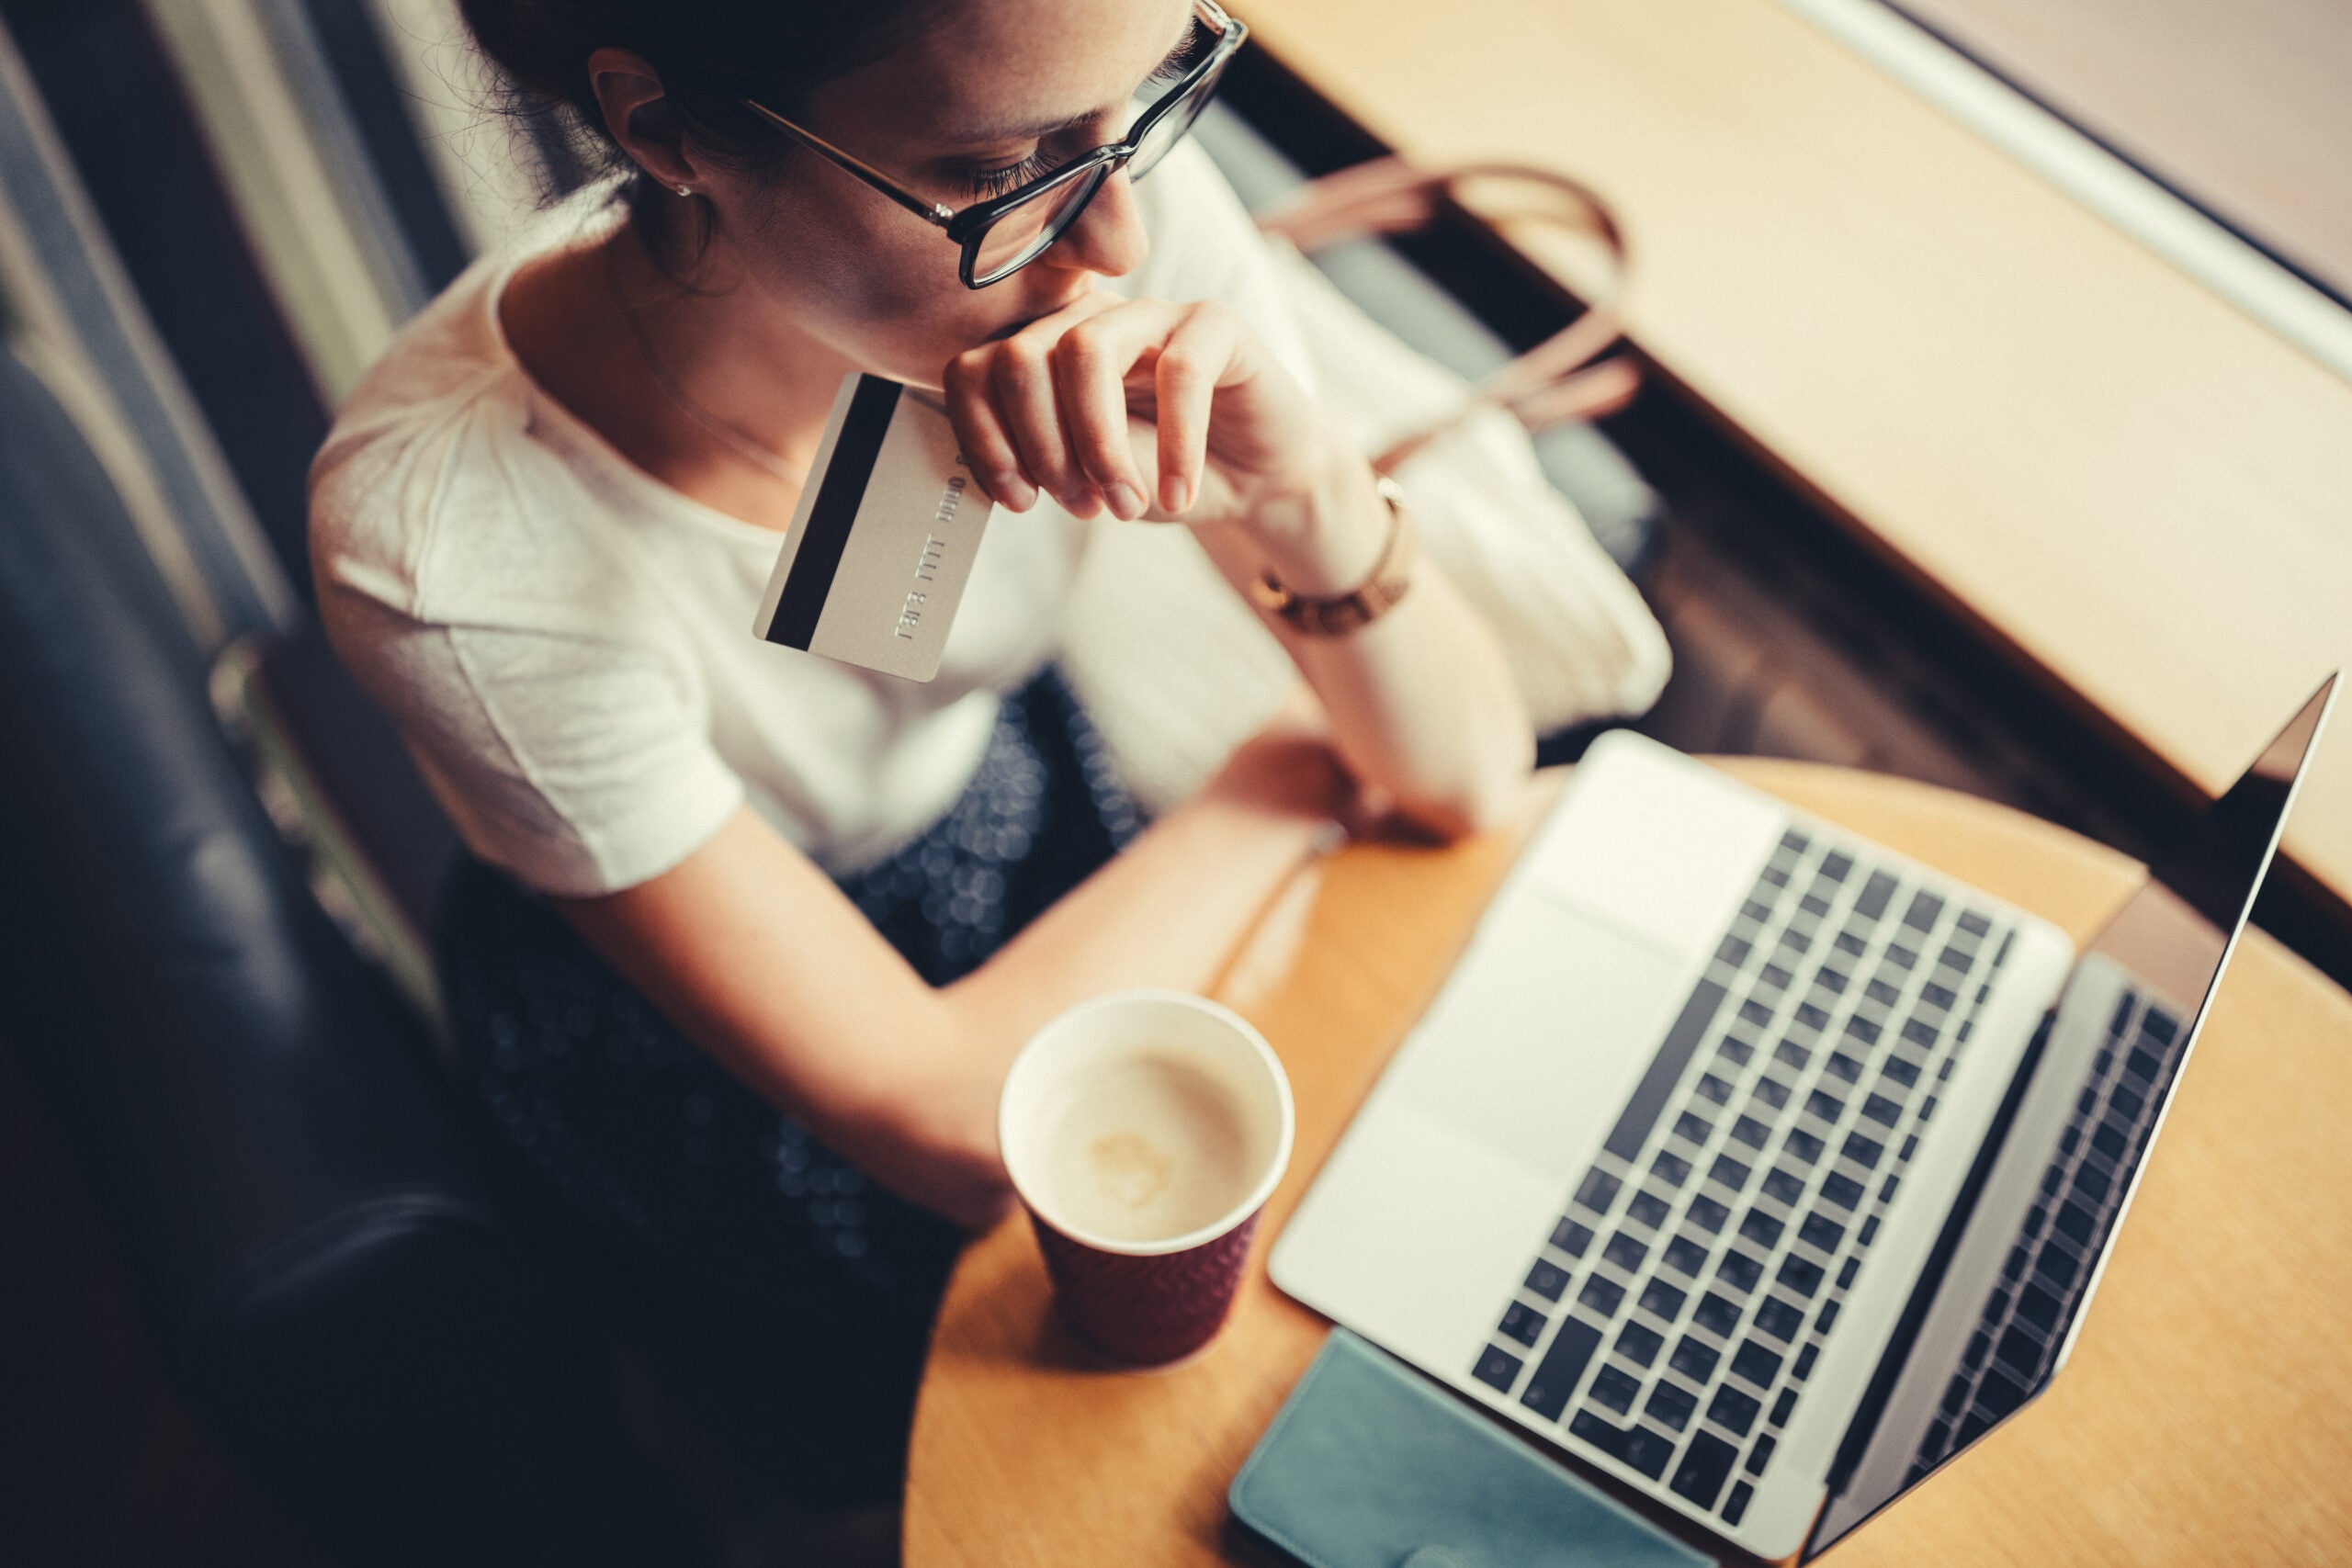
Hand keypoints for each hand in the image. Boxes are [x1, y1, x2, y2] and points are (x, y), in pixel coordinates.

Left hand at [940, 292, 1331, 532]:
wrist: (1258, 480)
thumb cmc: (1166, 475)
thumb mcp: (1093, 480)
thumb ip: (1049, 461)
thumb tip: (1008, 469)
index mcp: (1043, 353)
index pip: (974, 369)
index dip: (984, 438)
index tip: (1018, 500)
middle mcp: (1089, 320)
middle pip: (1020, 357)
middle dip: (1042, 447)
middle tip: (1081, 506)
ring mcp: (1150, 313)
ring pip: (1086, 350)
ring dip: (1097, 443)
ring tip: (1126, 503)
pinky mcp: (1215, 322)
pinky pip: (1179, 371)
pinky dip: (1175, 444)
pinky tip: (1178, 492)